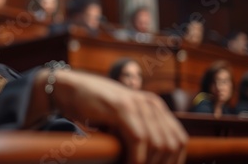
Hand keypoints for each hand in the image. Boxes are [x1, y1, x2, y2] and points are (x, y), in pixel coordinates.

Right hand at [30, 69, 187, 163]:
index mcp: (154, 106)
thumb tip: (153, 156)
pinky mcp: (121, 108)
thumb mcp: (122, 117)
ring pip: (158, 144)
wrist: (68, 89)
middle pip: (171, 144)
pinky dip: (135, 159)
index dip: (174, 162)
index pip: (179, 139)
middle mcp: (150, 103)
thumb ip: (139, 128)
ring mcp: (136, 104)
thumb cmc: (93, 107)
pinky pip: (138, 139)